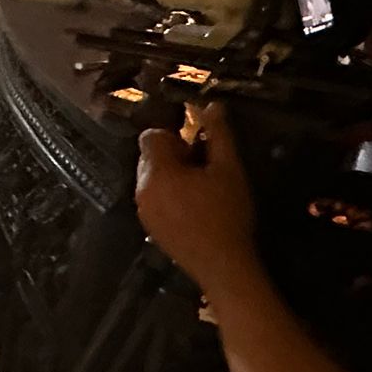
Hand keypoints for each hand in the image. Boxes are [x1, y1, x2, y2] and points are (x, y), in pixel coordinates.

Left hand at [135, 104, 258, 293]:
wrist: (223, 265)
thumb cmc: (228, 213)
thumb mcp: (229, 170)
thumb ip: (218, 134)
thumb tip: (212, 106)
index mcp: (157, 172)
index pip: (150, 136)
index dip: (174, 136)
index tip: (196, 149)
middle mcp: (141, 189)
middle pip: (148, 157)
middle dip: (172, 156)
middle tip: (202, 169)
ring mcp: (143, 211)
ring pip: (150, 178)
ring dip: (170, 176)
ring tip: (200, 190)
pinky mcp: (149, 227)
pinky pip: (152, 198)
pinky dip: (167, 196)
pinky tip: (193, 208)